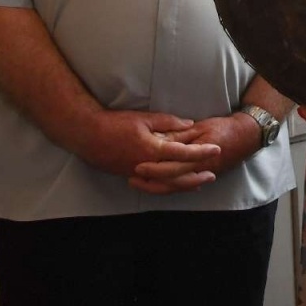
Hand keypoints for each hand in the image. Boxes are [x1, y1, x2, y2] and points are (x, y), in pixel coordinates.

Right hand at [72, 110, 220, 183]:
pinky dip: (167, 187)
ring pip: (166, 185)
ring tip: (200, 184)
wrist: (87, 135)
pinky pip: (153, 186)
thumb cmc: (115, 124)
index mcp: (153, 149)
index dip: (202, 152)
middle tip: (213, 173)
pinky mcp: (130, 176)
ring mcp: (138, 174)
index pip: (183, 153)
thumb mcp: (144, 118)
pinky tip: (174, 186)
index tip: (217, 149)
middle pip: (178, 176)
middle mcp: (147, 166)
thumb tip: (190, 124)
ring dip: (184, 185)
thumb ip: (168, 122)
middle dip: (197, 175)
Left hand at [129, 113, 259, 194]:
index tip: (136, 166)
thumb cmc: (224, 128)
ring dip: (157, 187)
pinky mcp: (203, 176)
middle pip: (170, 182)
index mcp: (197, 157)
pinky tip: (157, 185)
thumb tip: (161, 138)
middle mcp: (199, 171)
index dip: (153, 168)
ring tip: (139, 182)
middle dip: (150, 182)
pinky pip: (183, 186)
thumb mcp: (201, 127)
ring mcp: (202, 175)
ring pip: (176, 187)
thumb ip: (181, 135)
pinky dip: (169, 187)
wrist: (246, 137)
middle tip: (131, 179)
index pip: (171, 167)